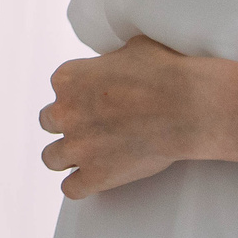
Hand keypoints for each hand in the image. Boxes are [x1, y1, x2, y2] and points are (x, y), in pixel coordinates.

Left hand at [38, 36, 237, 199]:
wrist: (188, 106)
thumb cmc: (165, 72)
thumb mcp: (130, 48)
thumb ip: (109, 60)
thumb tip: (114, 63)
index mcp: (68, 78)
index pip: (59, 89)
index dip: (77, 96)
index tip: (95, 101)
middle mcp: (65, 112)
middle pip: (49, 122)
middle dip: (68, 125)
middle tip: (91, 128)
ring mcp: (78, 146)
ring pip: (51, 158)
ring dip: (66, 158)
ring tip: (86, 157)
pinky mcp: (96, 175)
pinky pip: (71, 189)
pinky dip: (80, 187)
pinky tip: (91, 182)